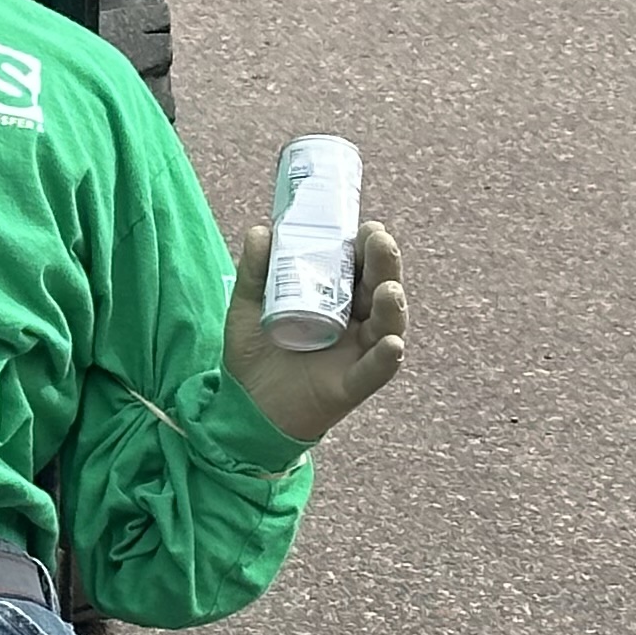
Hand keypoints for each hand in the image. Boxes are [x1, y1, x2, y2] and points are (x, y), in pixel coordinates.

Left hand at [225, 217, 408, 445]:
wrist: (243, 408)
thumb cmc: (255, 355)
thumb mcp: (247, 308)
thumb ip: (255, 271)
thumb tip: (262, 230)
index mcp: (336, 301)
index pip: (358, 270)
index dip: (365, 249)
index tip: (364, 226)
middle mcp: (354, 325)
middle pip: (377, 291)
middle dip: (383, 265)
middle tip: (379, 240)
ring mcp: (355, 355)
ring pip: (385, 327)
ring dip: (392, 306)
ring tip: (389, 288)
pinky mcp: (349, 386)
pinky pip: (375, 372)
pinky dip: (386, 358)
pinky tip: (392, 343)